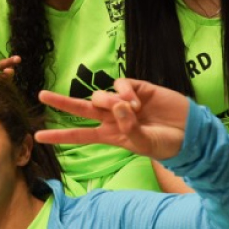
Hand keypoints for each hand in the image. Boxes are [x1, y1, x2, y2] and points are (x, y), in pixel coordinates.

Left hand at [37, 78, 189, 161]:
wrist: (190, 132)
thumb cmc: (166, 144)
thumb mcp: (145, 144)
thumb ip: (128, 128)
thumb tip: (116, 106)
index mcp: (110, 135)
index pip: (80, 135)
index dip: (60, 136)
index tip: (38, 136)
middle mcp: (112, 117)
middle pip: (82, 108)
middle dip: (62, 102)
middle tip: (41, 96)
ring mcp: (123, 101)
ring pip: (101, 96)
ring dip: (111, 101)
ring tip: (132, 109)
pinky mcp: (137, 88)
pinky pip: (120, 84)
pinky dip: (124, 92)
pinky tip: (137, 101)